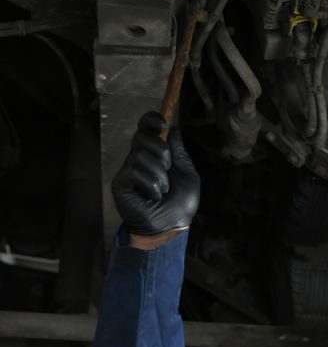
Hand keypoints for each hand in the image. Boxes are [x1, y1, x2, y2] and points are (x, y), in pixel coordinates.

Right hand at [111, 111, 200, 236]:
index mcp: (154, 154)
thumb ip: (179, 152)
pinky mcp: (121, 183)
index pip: (145, 128)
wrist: (172, 227)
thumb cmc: (180, 204)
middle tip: (169, 167)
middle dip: (160, 149)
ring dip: (159, 173)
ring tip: (163, 189)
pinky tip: (154, 196)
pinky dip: (150, 184)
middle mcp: (138, 159)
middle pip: (141, 136)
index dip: (151, 120)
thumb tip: (174, 129)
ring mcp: (128, 171)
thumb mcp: (187, 173)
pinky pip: (134, 171)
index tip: (163, 123)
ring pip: (140, 155)